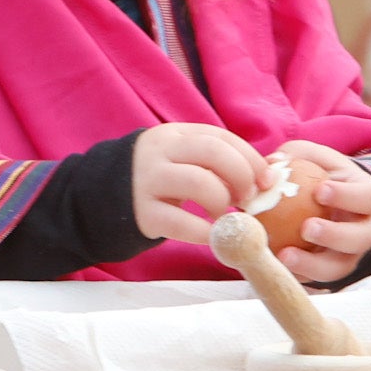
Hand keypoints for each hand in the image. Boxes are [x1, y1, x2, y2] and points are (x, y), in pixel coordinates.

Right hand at [131, 122, 268, 247]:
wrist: (103, 199)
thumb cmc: (159, 180)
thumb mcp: (181, 159)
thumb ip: (215, 161)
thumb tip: (267, 176)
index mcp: (175, 134)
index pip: (221, 137)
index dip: (251, 158)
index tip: (267, 181)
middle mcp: (160, 152)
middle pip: (213, 153)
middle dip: (241, 176)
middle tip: (247, 199)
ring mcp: (148, 181)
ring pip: (199, 183)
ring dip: (222, 201)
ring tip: (222, 214)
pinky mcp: (142, 213)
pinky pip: (181, 222)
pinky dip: (205, 231)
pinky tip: (212, 235)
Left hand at [271, 139, 370, 283]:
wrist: (324, 202)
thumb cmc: (318, 175)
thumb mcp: (309, 157)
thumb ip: (292, 156)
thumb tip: (269, 171)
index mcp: (367, 196)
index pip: (367, 197)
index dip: (347, 196)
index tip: (319, 190)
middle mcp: (365, 229)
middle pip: (361, 238)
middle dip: (335, 235)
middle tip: (306, 228)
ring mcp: (350, 254)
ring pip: (341, 266)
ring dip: (314, 264)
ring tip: (285, 255)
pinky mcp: (330, 272)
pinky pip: (317, 281)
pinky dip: (298, 276)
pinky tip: (275, 267)